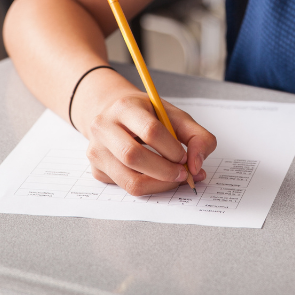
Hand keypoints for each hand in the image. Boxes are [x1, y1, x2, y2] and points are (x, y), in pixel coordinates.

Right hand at [82, 91, 215, 195]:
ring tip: (174, 179)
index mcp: (124, 107)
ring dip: (159, 185)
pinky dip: (149, 188)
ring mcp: (96, 150)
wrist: (114, 115)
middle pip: (133, 156)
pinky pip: (126, 187)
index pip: (150, 130)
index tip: (185, 157)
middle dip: (165, 171)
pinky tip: (157, 178)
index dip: (172, 148)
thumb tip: (196, 166)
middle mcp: (103, 127)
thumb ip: (197, 136)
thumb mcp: (174, 116)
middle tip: (183, 174)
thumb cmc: (147, 116)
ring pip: (129, 180)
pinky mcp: (97, 170)